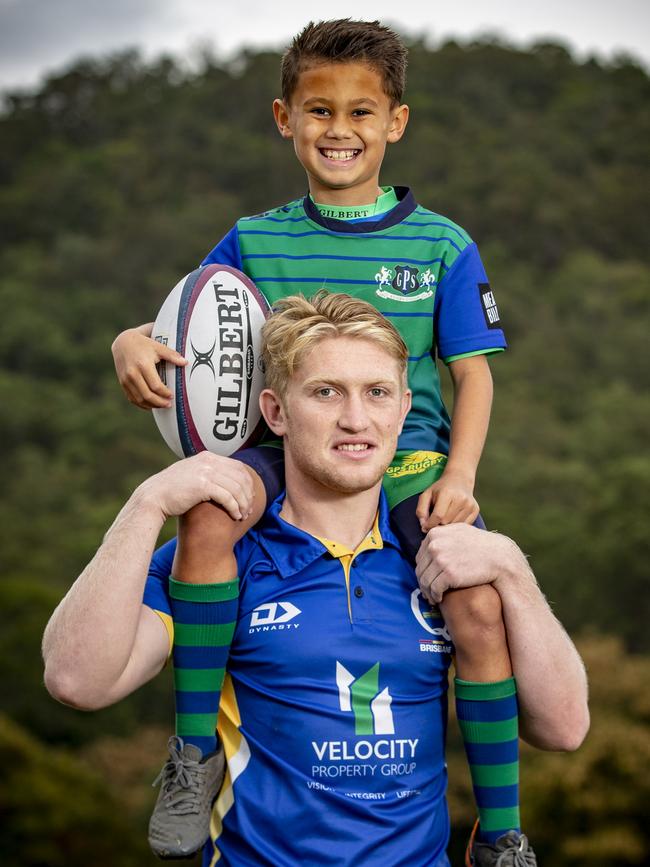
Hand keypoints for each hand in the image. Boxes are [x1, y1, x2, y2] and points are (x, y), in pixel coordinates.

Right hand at [111, 323, 186, 409]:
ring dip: (151, 405)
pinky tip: (150, 405)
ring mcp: (125, 380)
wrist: (123, 343)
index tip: (172, 395)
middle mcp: (132, 374)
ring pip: (139, 399)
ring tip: (162, 405)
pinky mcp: (122, 383)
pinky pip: (132, 398)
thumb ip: (172, 355)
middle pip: (147, 395)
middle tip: (169, 404)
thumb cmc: (143, 345)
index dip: (165, 393)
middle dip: (160, 402)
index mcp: (143, 365)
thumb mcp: (158, 347)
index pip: (155, 386)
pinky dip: (141, 404)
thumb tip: (186, 362)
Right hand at [136, 452, 254, 521]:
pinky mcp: (202, 485)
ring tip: (243, 515)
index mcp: (207, 457)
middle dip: (248, 495)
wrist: (153, 497)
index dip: (248, 483)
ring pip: (236, 488)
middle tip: (249, 509)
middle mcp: (208, 461)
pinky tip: (236, 516)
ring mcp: (205, 472)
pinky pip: (228, 497)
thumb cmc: (172, 491)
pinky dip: (235, 508)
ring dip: (243, 504)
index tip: (249, 497)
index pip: (238, 467)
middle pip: (241, 477)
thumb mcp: (191, 474)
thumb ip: (207, 473)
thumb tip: (224, 479)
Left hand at [415, 467, 478, 530]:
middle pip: (446, 522)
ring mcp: (470, 505)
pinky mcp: (475, 510)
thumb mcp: (426, 495)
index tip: (425, 527)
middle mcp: (461, 499)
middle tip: (436, 519)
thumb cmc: (440, 489)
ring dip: (447, 525)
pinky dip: (456, 525)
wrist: (459, 479)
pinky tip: (453, 517)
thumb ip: (421, 510)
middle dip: (438, 524)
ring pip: (455, 526)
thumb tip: (424, 527)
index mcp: (447, 493)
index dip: (429, 524)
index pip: (438, 516)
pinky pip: (463, 526)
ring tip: (445, 517)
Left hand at [415, 523, 519, 604]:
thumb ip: (443, 534)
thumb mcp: (460, 531)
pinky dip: (434, 596)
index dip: (424, 569)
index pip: (420, 556)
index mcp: (435, 534)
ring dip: (427, 592)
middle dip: (423, 582)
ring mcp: (441, 560)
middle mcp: (435, 545)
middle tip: (428, 591)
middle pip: (420, 569)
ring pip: (425, 581)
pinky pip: (434, 589)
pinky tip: (439, 599)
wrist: (500, 557)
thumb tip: (428, 539)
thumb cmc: (481, 545)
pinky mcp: (449, 575)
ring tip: (432, 597)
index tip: (428, 578)